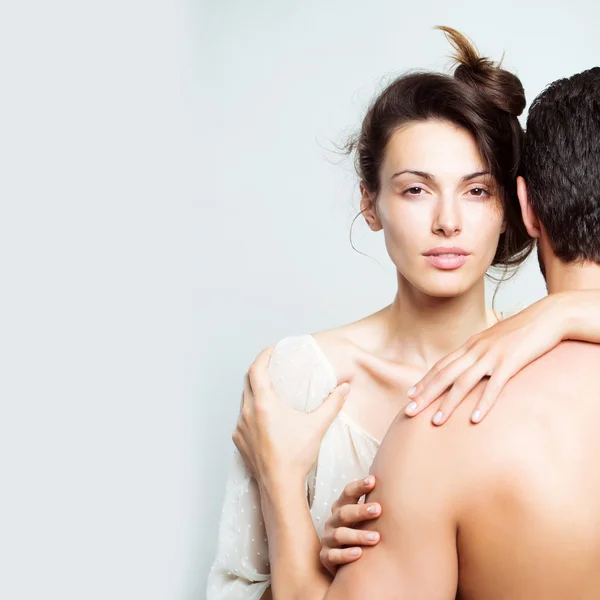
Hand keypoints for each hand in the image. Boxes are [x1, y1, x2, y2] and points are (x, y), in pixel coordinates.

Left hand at [232, 346, 350, 488]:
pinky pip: (242, 419)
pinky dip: (252, 412)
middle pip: (247, 382)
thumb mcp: (318, 426)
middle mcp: (247, 413)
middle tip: (272, 366)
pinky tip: (264, 418)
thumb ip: (333, 403)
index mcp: (264, 404)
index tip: (272, 350)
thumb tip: (345, 387)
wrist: (279, 486)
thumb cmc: (297, 456)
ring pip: (244, 401)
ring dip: (255, 392)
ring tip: (270, 391)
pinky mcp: (239, 441)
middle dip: (258, 371)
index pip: (256, 369)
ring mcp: (241, 428)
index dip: (263, 355)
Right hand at [319, 476, 381, 575]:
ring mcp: (328, 539)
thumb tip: (395, 488)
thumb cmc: (357, 533)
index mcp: (341, 508)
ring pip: (339, 535)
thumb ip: (372, 506)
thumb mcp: (362, 519)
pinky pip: (333, 556)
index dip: (358, 486)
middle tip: (378, 509)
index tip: (373, 481)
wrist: (342, 562)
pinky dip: (346, 554)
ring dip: (358, 535)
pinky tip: (359, 554)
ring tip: (376, 537)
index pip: (347, 493)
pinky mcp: (326, 557)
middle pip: (343, 513)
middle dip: (360, 511)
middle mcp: (333, 522)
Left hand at [404, 295, 565, 424]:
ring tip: (436, 421)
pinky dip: (483, 403)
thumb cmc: (522, 332)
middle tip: (409, 412)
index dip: (424, 381)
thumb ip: (480, 354)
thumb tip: (470, 369)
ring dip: (448, 403)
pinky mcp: (511, 362)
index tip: (410, 396)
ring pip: (463, 382)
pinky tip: (475, 420)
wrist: (547, 316)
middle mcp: (476, 350)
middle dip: (425, 394)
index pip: (441, 366)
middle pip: (444, 375)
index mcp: (470, 346)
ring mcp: (492, 356)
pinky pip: (494, 386)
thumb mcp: (494, 341)